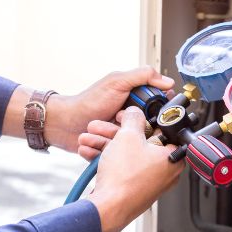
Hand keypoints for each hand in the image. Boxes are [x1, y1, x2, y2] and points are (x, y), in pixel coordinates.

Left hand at [47, 67, 173, 151]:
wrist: (64, 123)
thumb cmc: (88, 101)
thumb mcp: (117, 82)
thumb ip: (142, 76)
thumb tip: (168, 81)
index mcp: (137, 102)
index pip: (159, 109)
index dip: (159, 113)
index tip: (152, 114)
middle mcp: (133, 119)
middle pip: (151, 129)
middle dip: (137, 129)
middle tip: (121, 121)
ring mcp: (125, 136)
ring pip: (136, 145)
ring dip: (119, 139)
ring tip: (105, 130)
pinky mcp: (116, 151)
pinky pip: (121, 156)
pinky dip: (111, 151)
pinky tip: (100, 144)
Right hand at [85, 107, 183, 231]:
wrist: (108, 208)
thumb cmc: (124, 179)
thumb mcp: (128, 136)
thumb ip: (133, 119)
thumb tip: (134, 113)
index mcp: (173, 158)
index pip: (162, 131)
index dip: (144, 119)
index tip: (130, 116)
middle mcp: (164, 171)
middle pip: (141, 142)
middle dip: (115, 132)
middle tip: (103, 126)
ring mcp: (148, 182)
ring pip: (127, 155)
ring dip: (105, 144)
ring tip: (88, 138)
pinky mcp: (133, 189)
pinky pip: (122, 168)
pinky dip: (107, 159)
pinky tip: (88, 153)